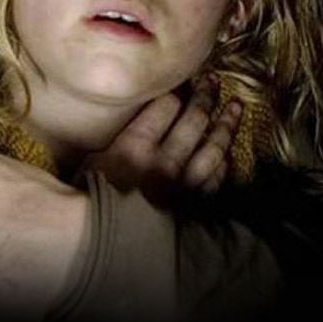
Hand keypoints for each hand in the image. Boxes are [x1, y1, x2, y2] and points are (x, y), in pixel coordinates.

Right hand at [83, 91, 240, 203]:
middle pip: (194, 120)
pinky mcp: (193, 206)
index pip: (165, 106)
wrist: (100, 242)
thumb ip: (110, 141)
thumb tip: (117, 126)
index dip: (176, 89)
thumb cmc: (87, 202)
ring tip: (235, 106)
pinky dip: (224, 165)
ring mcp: (182, 184)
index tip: (181, 80)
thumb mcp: (88, 163)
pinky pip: (216, 180)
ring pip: (213, 147)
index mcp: (135, 145)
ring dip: (226, 124)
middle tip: (214, 82)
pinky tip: (228, 154)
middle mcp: (164, 160)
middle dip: (206, 97)